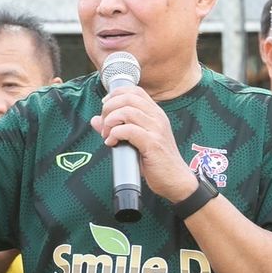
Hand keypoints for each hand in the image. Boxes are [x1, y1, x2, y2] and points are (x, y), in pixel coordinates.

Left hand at [90, 84, 193, 202]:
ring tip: (107, 134)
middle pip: (128, 98)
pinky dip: (115, 134)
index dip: (116, 95)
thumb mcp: (136, 141)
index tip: (105, 107)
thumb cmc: (156, 162)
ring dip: (110, 121)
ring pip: (127, 111)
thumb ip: (117, 128)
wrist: (176, 180)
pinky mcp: (152, 143)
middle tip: (104, 124)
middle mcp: (157, 117)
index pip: (135, 91)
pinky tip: (112, 143)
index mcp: (155, 114)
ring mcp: (156, 129)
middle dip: (109, 108)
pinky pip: (129, 130)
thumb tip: (95, 120)